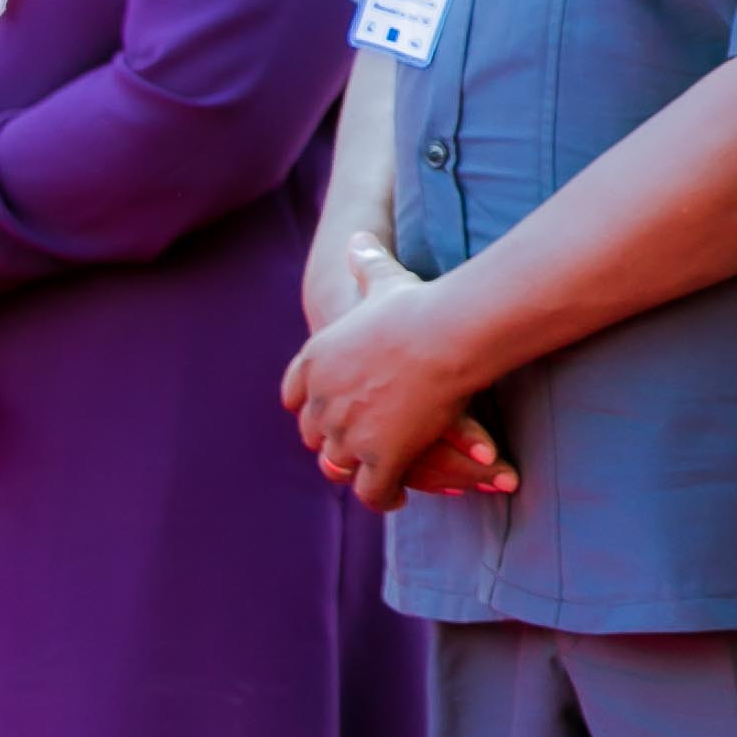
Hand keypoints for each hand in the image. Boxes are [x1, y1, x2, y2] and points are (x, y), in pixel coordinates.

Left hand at [282, 238, 508, 510]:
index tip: (324, 411)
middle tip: (351, 450)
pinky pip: (373, 492)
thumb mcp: (382, 281)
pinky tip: (399, 496)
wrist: (442, 335)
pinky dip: (384, 498)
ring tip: (375, 477)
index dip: (309, 405)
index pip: (295, 394)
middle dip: (330, 443)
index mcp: (315, 361)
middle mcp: (322, 402)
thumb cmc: (417, 306)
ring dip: (356, 473)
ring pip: (339, 466)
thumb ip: (366, 265)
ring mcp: (347, 434)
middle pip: (313, 435)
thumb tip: (358, 239)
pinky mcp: (379, 460)